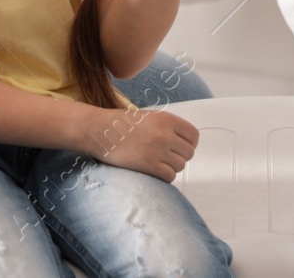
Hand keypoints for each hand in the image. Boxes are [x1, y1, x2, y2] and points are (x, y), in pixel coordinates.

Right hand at [84, 108, 198, 181]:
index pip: (193, 136)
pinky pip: (169, 176)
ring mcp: (158, 150)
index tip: (180, 147)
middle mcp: (165, 134)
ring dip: (171, 167)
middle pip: (189, 153)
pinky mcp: (148, 165)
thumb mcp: (148, 116)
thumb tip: (182, 141)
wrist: (100, 130)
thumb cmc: (121, 123)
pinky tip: (155, 171)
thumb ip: (166, 126)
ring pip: (180, 166)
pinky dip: (165, 176)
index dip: (189, 143)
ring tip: (158, 163)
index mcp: (167, 119)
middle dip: (180, 156)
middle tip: (166, 156)